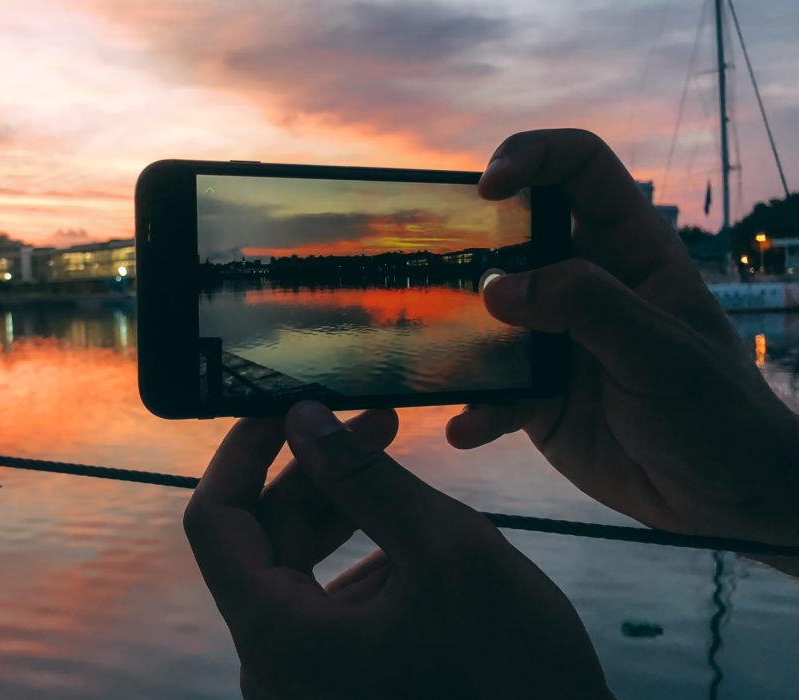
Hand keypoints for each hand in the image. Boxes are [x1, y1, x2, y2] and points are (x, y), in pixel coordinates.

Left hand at [185, 402, 609, 698]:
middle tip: (372, 417)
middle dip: (313, 470)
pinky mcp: (336, 680)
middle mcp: (272, 663)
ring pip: (296, 565)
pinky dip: (357, 552)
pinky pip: (325, 599)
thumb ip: (364, 477)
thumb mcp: (446, 550)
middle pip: (261, 540)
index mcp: (278, 636)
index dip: (242, 452)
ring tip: (392, 452)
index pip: (214, 521)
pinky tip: (408, 523)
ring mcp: (303, 677)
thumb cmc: (513, 670)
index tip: (282, 405)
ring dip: (340, 504)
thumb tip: (303, 416)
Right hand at [447, 129, 798, 546]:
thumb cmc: (716, 412)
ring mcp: (555, 342)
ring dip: (456, 334)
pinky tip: (468, 428)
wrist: (724, 499)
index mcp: (630, 252)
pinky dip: (475, 408)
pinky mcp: (537, 398)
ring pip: (488, 317)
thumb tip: (497, 288)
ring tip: (432, 353)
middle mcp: (585, 287)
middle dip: (469, 245)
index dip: (533, 158)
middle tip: (431, 268)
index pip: (580, 170)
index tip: (487, 188)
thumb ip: (585, 306)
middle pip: (514, 237)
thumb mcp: (659, 349)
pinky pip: (491, 392)